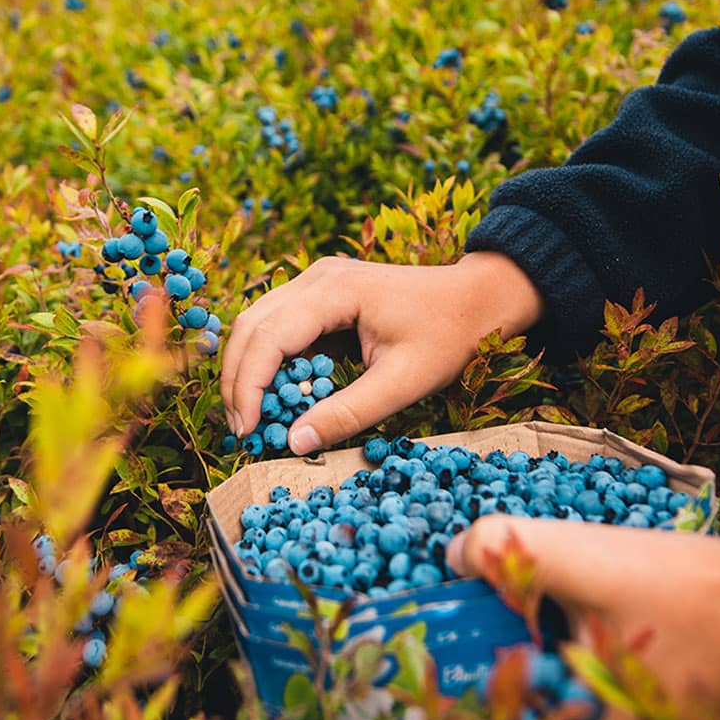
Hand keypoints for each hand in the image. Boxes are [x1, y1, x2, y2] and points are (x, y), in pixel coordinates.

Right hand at [220, 253, 542, 453]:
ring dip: (249, 370)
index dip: (248, 386)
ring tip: (254, 417)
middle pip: (252, 326)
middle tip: (244, 431)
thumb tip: (294, 442)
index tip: (247, 430)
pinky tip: (280, 395)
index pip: (268, 337)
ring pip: (259, 323)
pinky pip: (280, 325)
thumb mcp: (403, 382)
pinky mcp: (323, 294)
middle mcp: (317, 277)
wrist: (480, 298)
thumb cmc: (449, 336)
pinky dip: (271, 360)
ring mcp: (318, 281)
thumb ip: (348, 412)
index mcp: (335, 290)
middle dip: (239, 381)